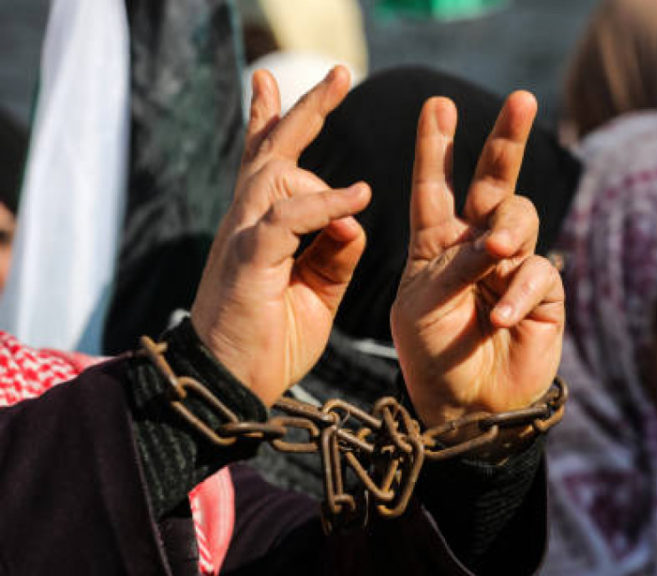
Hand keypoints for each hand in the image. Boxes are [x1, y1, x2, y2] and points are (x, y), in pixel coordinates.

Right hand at [191, 67, 370, 405]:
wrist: (230, 388)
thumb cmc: (269, 340)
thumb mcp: (316, 294)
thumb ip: (335, 255)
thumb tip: (355, 218)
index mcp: (261, 228)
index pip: (266, 164)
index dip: (271, 122)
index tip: (271, 83)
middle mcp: (247, 222)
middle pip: (272, 150)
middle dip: (303, 108)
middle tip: (337, 71)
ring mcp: (243, 237)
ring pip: (275, 169)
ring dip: (310, 131)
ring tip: (341, 93)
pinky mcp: (247, 260)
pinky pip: (287, 219)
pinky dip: (323, 205)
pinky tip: (356, 198)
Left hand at [390, 92, 565, 428]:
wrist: (465, 407)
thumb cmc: (430, 353)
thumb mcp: (423, 304)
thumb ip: (454, 264)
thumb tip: (498, 240)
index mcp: (437, 241)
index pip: (435, 185)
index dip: (436, 146)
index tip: (437, 104)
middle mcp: (476, 245)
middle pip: (495, 181)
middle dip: (507, 139)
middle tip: (522, 99)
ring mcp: (512, 266)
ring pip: (521, 219)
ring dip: (509, 229)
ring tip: (495, 254)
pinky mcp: (542, 293)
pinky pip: (538, 274)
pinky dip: (518, 293)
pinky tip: (500, 318)